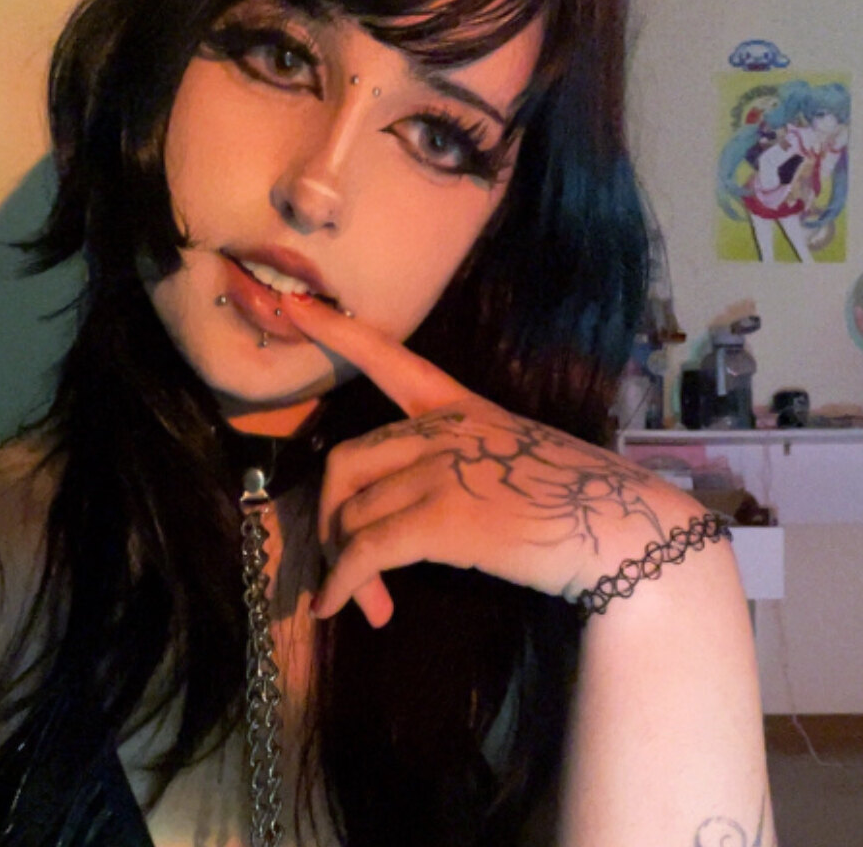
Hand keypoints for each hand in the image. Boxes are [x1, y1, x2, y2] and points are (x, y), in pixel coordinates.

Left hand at [281, 294, 689, 627]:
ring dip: (344, 566)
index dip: (337, 332)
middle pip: (345, 463)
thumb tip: (401, 511)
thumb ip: (457, 463)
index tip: (292, 303)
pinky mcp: (441, 518)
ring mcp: (441, 470)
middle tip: (343, 563)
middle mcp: (442, 430)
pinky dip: (342, 583)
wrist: (619, 528)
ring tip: (366, 604)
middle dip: (332, 519)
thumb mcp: (512, 456)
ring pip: (352, 513)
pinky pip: (365, 551)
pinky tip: (337, 607)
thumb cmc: (575, 498)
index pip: (390, 360)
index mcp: (459, 408)